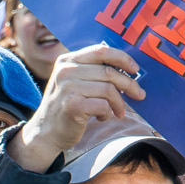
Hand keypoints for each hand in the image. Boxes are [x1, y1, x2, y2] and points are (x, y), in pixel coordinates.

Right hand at [9, 44, 145, 171]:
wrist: (45, 132)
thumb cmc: (66, 106)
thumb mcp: (73, 82)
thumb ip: (92, 71)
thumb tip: (127, 69)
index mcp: (67, 60)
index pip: (101, 51)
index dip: (122, 58)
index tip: (135, 70)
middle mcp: (65, 71)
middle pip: (108, 72)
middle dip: (129, 84)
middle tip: (139, 94)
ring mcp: (67, 88)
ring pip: (108, 89)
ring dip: (119, 103)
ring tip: (118, 111)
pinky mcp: (72, 106)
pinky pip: (103, 105)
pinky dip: (107, 113)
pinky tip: (102, 117)